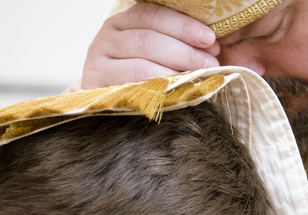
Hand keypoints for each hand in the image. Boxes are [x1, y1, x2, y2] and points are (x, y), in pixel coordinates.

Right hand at [82, 3, 219, 88]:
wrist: (103, 107)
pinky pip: (132, 88)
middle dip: (185, 51)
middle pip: (148, 39)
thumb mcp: (150, 54)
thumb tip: (212, 46)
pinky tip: (177, 93)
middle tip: (211, 62)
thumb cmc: (135, 79)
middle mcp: (106, 37)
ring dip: (175, 72)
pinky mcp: (96, 86)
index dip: (183, 25)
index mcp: (121, 22)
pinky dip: (158, 91)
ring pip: (141, 65)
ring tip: (200, 77)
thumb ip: (171, 44)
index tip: (211, 39)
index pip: (151, 14)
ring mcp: (97, 62)